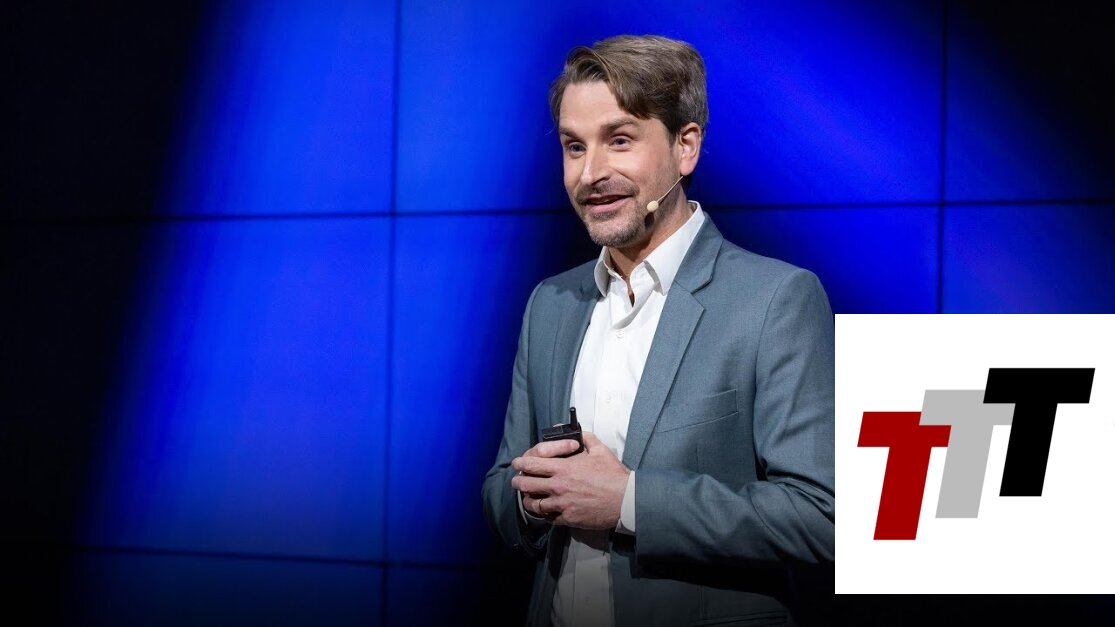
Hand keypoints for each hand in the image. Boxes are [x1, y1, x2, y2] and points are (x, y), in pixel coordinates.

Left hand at [511, 432, 629, 529]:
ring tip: (527, 498)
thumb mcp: (600, 450)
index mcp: (563, 468)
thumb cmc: (613, 475)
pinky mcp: (568, 518)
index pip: (532, 464)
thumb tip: (576, 432)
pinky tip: (545, 511)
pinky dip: (545, 514)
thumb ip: (585, 438)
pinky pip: (548, 518)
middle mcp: (558, 486)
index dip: (520, 463)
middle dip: (517, 481)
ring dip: (528, 500)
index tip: (517, 463)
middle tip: (516, 481)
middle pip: (526, 484)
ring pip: (534, 504)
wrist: (625, 499)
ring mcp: (561, 504)